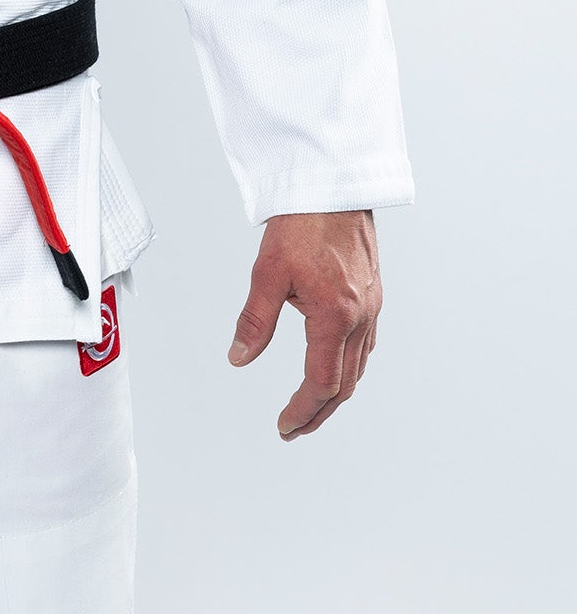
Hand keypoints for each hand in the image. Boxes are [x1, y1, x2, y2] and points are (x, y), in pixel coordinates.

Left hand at [228, 209, 380, 440]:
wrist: (332, 184)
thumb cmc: (302, 221)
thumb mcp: (268, 273)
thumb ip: (255, 320)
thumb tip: (239, 357)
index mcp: (335, 316)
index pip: (322, 382)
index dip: (301, 410)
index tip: (284, 425)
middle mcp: (360, 317)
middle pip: (346, 384)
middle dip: (319, 412)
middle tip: (296, 428)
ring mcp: (371, 306)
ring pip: (360, 366)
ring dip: (337, 393)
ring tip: (313, 406)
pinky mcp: (373, 293)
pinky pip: (367, 343)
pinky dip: (351, 365)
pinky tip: (336, 364)